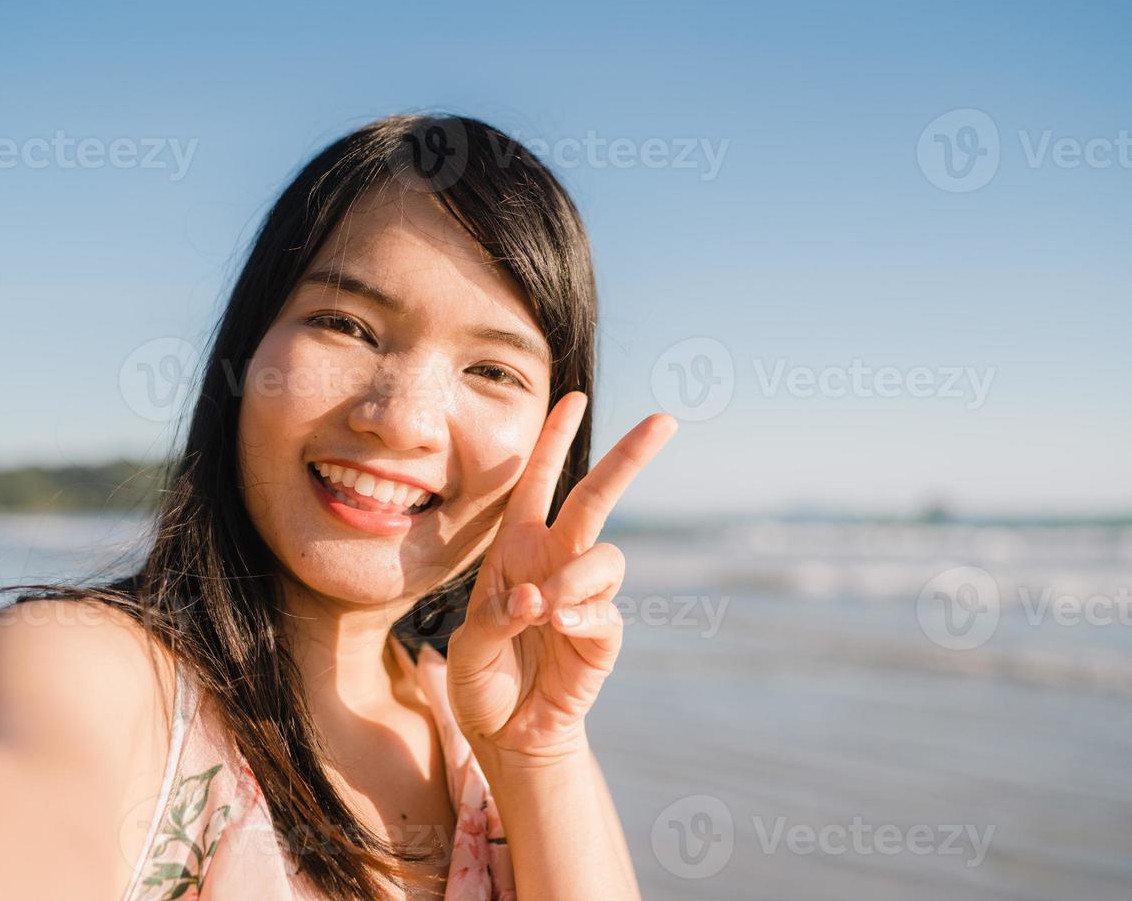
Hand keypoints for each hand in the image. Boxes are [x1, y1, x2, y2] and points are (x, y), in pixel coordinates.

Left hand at [445, 391, 677, 768]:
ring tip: (542, 613)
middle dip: (629, 456)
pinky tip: (557, 630)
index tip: (573, 395)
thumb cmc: (482, 681)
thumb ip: (495, 617)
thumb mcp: (467, 648)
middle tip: (664, 420)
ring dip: (575, 579)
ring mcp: (584, 596)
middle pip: (597, 497)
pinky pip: (605, 611)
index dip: (553, 439)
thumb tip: (537, 599)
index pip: (537, 482)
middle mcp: (555, 561)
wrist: (507, 734)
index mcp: (516, 548)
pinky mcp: (604, 634)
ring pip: (606, 557)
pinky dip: (581, 617)